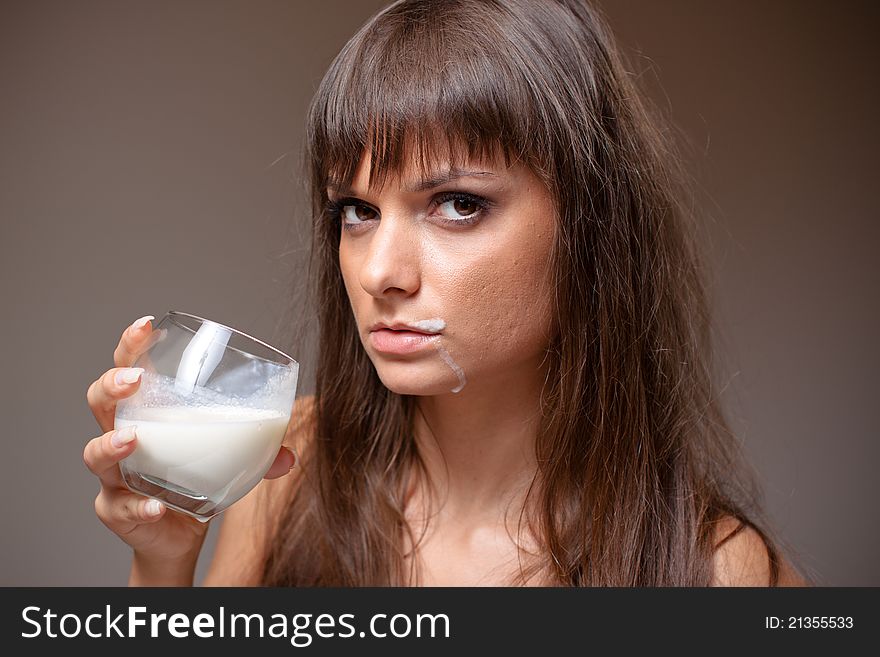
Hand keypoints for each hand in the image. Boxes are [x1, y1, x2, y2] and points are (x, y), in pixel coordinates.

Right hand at [84, 315, 295, 565]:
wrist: (176, 538)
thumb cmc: (195, 482)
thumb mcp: (227, 460)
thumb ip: (258, 454)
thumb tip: (289, 454)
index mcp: (148, 413)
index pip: (129, 368)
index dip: (131, 346)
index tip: (146, 325)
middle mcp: (122, 438)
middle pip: (100, 403)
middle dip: (111, 387)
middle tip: (133, 381)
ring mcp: (114, 477)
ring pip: (95, 454)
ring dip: (111, 445)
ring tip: (131, 441)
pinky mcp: (116, 512)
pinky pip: (120, 507)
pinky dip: (140, 506)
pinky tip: (157, 506)